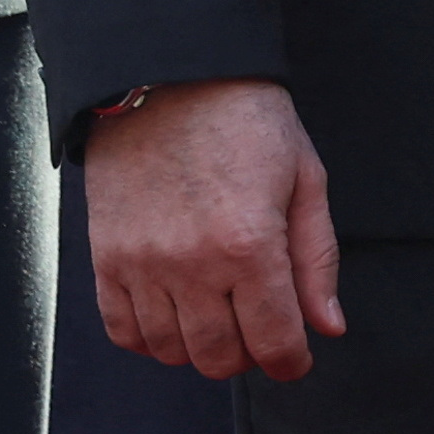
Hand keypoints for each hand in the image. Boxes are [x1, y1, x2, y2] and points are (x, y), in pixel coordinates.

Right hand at [86, 80, 343, 381]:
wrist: (169, 72)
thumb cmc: (246, 118)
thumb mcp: (304, 177)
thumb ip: (317, 260)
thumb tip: (328, 328)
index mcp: (251, 244)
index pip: (274, 344)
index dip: (292, 361)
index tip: (295, 355)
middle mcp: (193, 264)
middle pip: (221, 359)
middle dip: (248, 354)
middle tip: (257, 323)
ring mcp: (143, 264)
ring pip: (172, 353)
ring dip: (200, 346)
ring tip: (216, 311)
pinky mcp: (106, 256)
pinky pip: (122, 330)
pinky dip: (149, 337)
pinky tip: (172, 311)